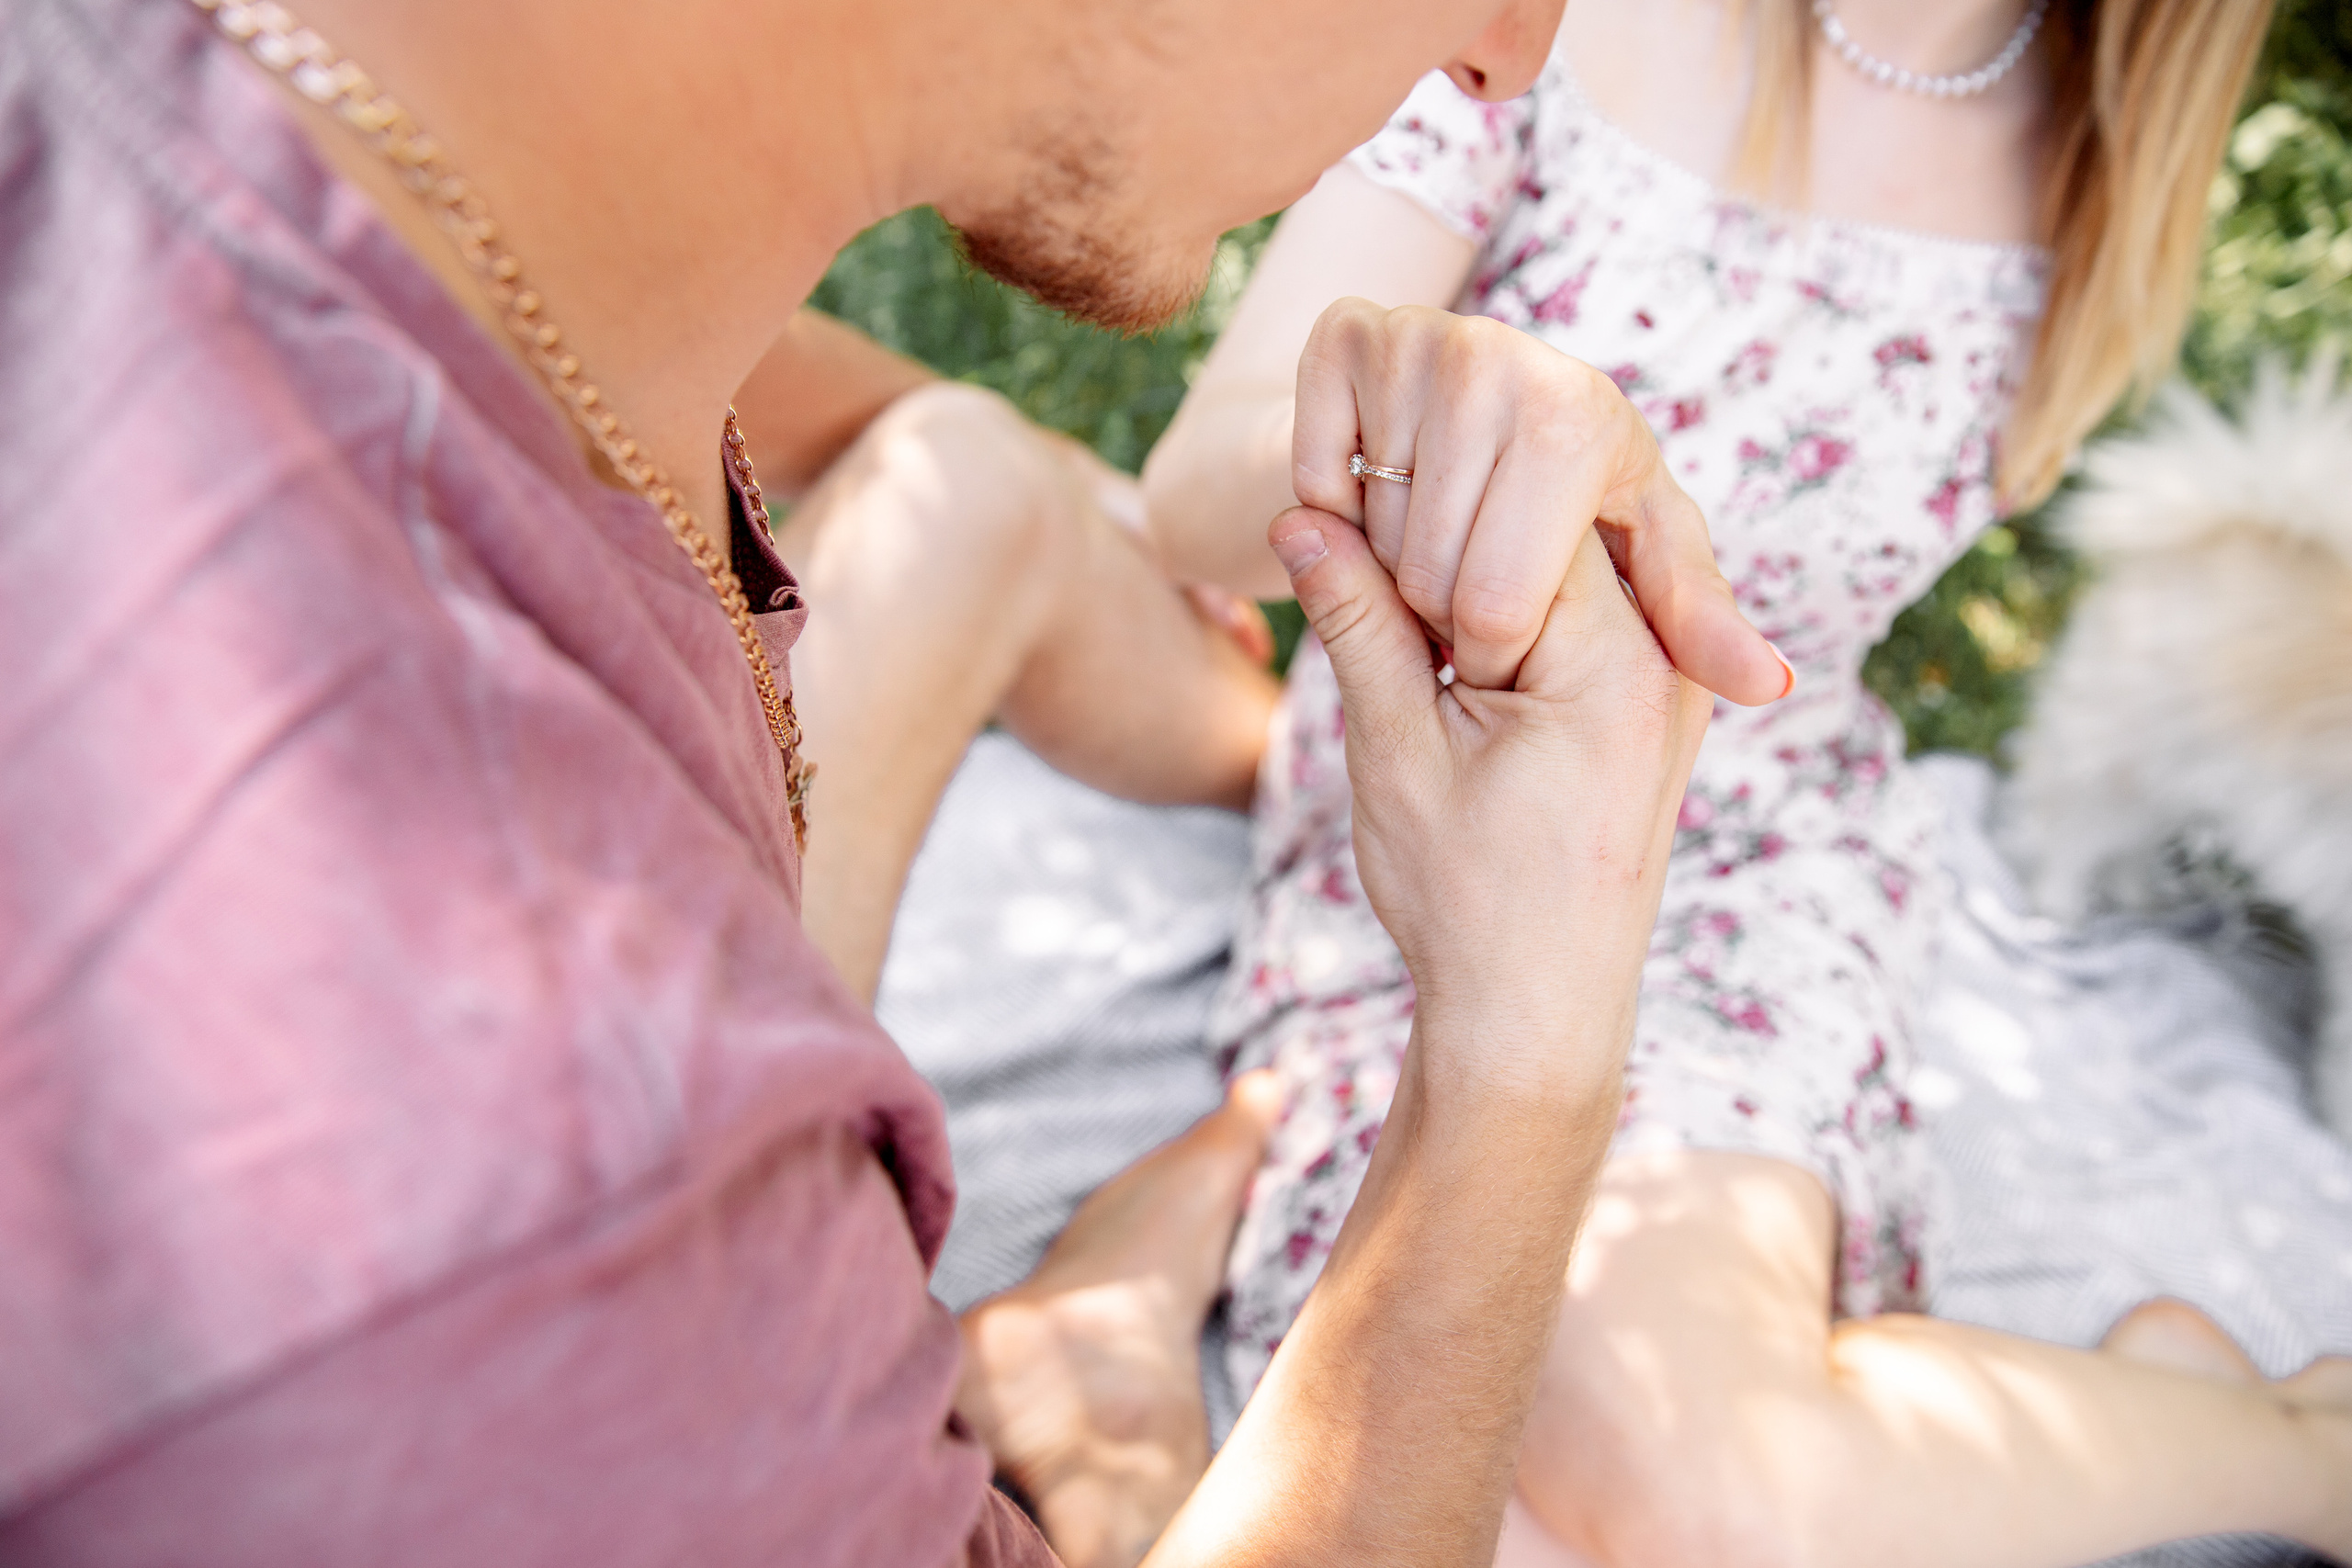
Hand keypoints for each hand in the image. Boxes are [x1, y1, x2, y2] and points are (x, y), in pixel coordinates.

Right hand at [1269, 503, 1709, 1077]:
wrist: (1535, 1016)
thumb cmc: (1466, 901)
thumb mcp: (1395, 749)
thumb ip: (1356, 622)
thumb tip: (1299, 515)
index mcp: (1614, 662)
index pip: (1517, 513)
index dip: (1424, 519)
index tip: (1359, 553)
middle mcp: (1665, 662)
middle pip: (1548, 532)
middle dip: (1456, 548)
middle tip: (1377, 590)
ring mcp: (1669, 685)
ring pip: (1561, 572)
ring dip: (1482, 586)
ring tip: (1420, 646)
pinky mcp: (1651, 709)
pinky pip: (1581, 622)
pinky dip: (1515, 625)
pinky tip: (1459, 666)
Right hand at [1292, 298, 1791, 702]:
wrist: (1452, 465)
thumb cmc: (1564, 526)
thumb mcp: (1638, 577)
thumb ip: (1692, 627)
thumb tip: (1772, 685)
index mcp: (1592, 421)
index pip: (1498, 606)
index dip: (1486, 655)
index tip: (1509, 646)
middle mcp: (1513, 358)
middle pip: (1427, 572)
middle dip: (1433, 617)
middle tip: (1458, 603)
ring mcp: (1425, 335)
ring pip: (1363, 527)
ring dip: (1379, 566)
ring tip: (1421, 554)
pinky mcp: (1346, 330)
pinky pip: (1308, 475)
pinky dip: (1322, 509)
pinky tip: (1365, 502)